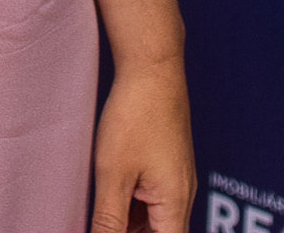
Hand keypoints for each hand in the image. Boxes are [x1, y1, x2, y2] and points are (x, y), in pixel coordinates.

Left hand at [91, 58, 196, 231]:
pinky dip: (131, 205)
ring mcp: (176, 180)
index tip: (109, 230)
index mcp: (175, 206)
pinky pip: (152, 198)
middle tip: (101, 222)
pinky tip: (108, 194)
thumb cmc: (135, 115)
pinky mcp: (167, 164)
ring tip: (100, 211)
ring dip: (129, 222)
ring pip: (154, 219)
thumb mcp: (113, 173)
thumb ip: (109, 220)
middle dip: (129, 232)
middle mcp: (182, 197)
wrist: (152, 67)